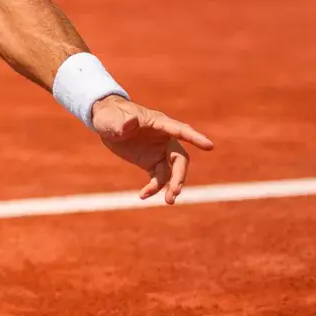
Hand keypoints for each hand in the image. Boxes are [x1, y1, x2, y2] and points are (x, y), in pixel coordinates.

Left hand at [91, 95, 214, 204]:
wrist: (105, 122)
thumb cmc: (110, 114)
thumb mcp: (112, 118)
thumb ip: (122, 122)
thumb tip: (130, 123)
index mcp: (159, 123)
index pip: (180, 130)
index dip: (194, 138)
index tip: (209, 146)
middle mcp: (164, 139)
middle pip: (180, 158)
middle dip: (180, 175)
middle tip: (175, 191)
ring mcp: (159, 152)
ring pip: (172, 172)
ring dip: (172, 186)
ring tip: (168, 201)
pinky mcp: (151, 162)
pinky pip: (159, 178)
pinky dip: (154, 188)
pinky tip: (143, 195)